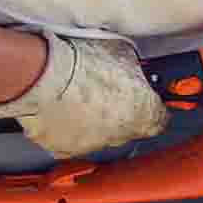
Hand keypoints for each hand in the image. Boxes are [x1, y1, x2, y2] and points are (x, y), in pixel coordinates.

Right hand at [0, 30, 167, 157]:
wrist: (42, 76)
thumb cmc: (81, 61)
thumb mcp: (122, 52)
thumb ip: (134, 69)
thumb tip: (134, 68)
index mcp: (143, 114)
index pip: (160, 118)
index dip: (153, 106)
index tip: (147, 97)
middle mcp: (121, 136)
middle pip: (129, 128)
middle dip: (122, 112)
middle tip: (107, 90)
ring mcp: (91, 145)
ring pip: (99, 136)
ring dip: (95, 121)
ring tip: (79, 96)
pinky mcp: (63, 149)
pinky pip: (71, 139)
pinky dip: (69, 127)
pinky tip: (61, 107)